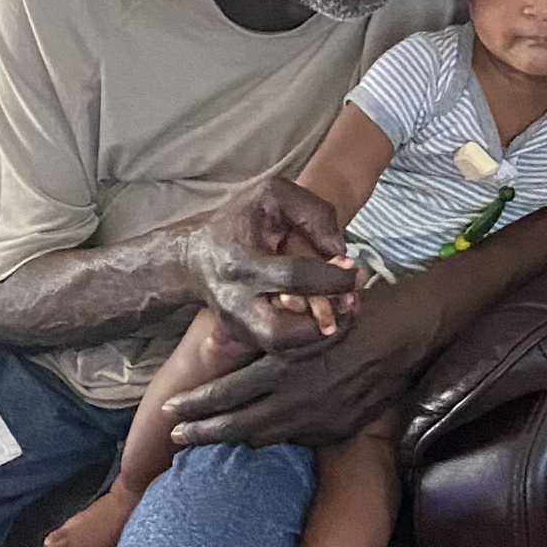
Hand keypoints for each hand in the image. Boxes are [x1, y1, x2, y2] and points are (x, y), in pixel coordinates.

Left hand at [167, 278, 408, 448]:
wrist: (409, 330)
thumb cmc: (352, 310)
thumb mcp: (303, 316)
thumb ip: (271, 340)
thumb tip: (231, 347)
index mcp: (285, 367)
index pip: (228, 395)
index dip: (196, 406)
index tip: (171, 411)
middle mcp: (299, 399)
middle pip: (239, 426)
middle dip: (204, 432)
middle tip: (176, 437)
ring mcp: (321, 420)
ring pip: (266, 438)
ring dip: (237, 437)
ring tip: (214, 436)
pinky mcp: (340, 429)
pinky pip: (299, 437)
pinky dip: (278, 433)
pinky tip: (265, 431)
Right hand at [185, 177, 355, 352]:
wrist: (195, 256)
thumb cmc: (239, 219)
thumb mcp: (273, 195)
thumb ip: (313, 213)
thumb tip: (340, 252)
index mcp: (241, 261)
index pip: (293, 277)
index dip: (331, 275)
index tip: (351, 266)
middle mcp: (234, 301)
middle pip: (280, 332)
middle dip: (323, 321)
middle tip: (350, 303)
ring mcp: (237, 326)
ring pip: (284, 349)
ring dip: (323, 336)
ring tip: (346, 312)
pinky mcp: (243, 339)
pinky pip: (284, 350)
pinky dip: (312, 340)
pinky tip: (330, 318)